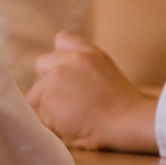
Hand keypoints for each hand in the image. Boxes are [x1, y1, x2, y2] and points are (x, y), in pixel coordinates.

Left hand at [26, 31, 158, 153]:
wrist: (129, 121)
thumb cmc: (123, 104)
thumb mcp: (106, 70)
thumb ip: (83, 65)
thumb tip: (60, 72)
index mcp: (87, 52)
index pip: (62, 39)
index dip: (60, 57)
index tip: (67, 74)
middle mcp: (68, 60)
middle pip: (42, 64)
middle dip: (49, 80)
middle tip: (68, 99)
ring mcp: (55, 78)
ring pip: (36, 92)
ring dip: (48, 105)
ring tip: (72, 116)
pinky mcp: (47, 98)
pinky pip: (39, 112)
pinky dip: (50, 121)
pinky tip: (70, 125)